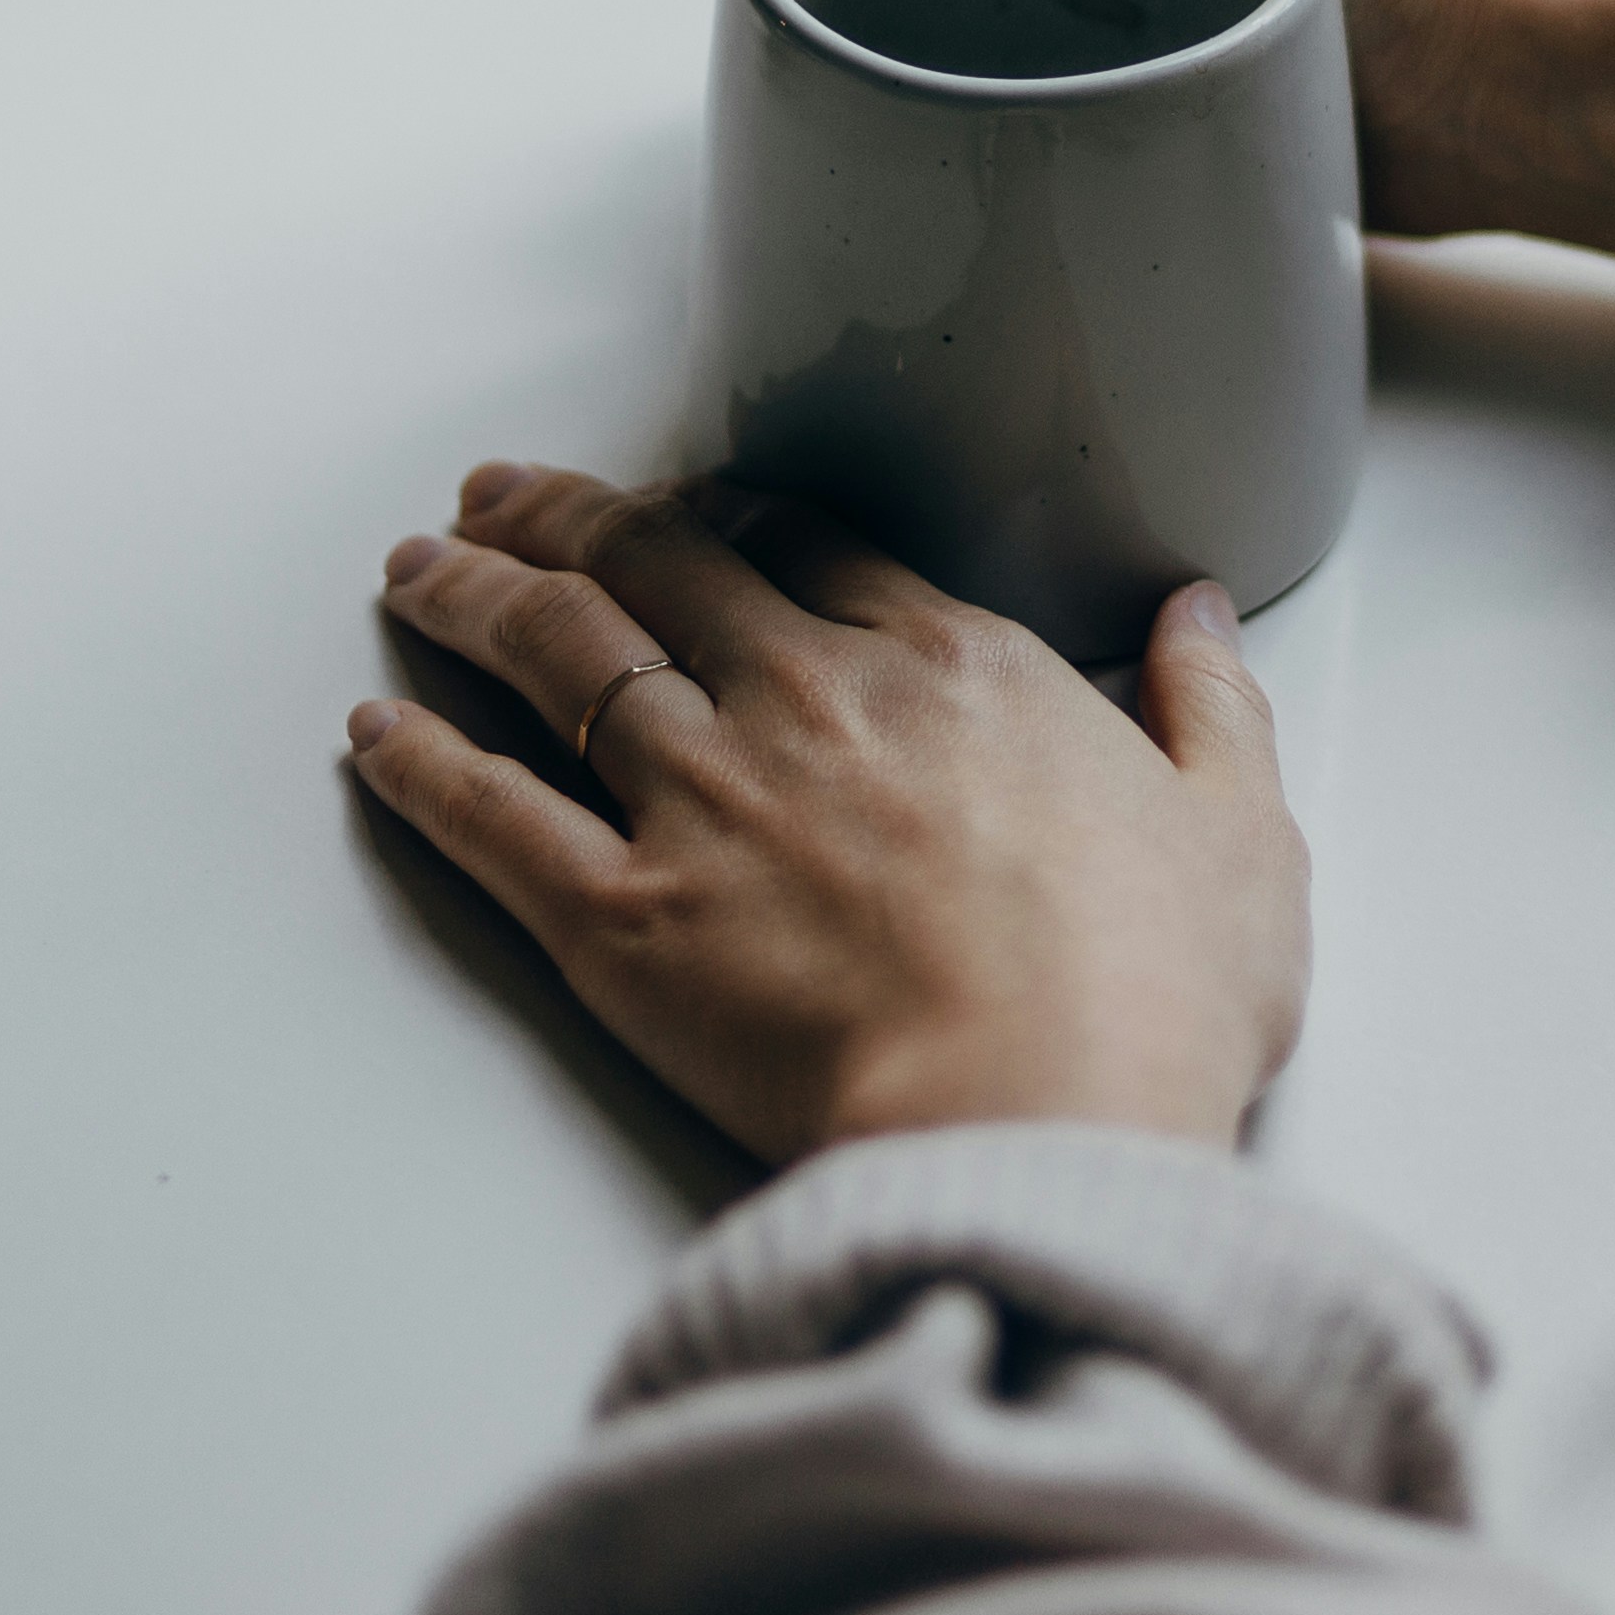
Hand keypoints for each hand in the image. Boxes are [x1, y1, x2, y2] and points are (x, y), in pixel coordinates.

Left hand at [347, 462, 1307, 1164]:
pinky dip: (421, 765)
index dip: (722, 512)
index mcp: (951, 668)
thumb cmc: (1152, 1000)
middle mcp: (808, 702)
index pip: (804, 545)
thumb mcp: (1241, 837)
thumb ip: (1211, 709)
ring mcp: (703, 801)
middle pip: (655, 566)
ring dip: (472, 597)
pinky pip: (490, 818)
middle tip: (500, 491)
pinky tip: (373, 733)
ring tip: (418, 565)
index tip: (678, 501)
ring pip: (556, 655)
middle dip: (565, 515)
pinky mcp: (622, 920)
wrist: (1042, 1123)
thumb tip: (1199, 617)